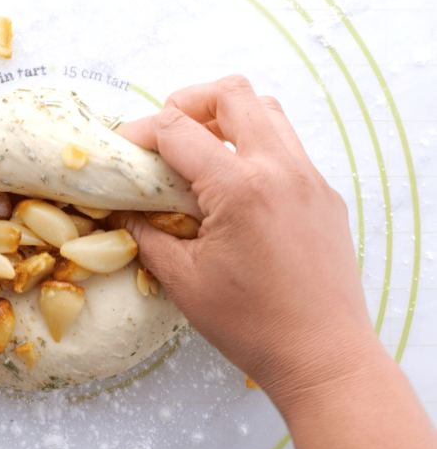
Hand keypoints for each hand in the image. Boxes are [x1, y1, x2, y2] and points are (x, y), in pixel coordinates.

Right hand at [114, 75, 377, 403]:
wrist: (323, 356)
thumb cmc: (251, 325)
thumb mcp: (182, 280)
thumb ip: (147, 234)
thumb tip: (124, 210)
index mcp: (239, 188)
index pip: (177, 128)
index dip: (140, 131)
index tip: (123, 148)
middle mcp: (280, 170)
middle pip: (231, 93)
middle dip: (187, 101)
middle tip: (164, 133)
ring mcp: (309, 178)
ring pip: (266, 110)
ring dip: (226, 117)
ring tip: (200, 150)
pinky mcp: (324, 195)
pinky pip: (287, 146)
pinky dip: (254, 146)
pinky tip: (235, 186)